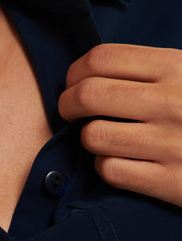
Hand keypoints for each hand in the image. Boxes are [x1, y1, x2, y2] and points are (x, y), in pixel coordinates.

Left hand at [58, 44, 181, 207]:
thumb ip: (150, 69)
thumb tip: (90, 68)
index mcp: (176, 68)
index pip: (101, 59)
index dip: (75, 71)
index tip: (74, 81)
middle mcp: (171, 103)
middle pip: (88, 95)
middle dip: (68, 104)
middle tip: (71, 110)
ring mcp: (170, 143)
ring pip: (93, 136)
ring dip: (89, 138)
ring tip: (103, 137)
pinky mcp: (169, 181)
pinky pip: (110, 170)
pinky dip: (106, 166)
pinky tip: (120, 161)